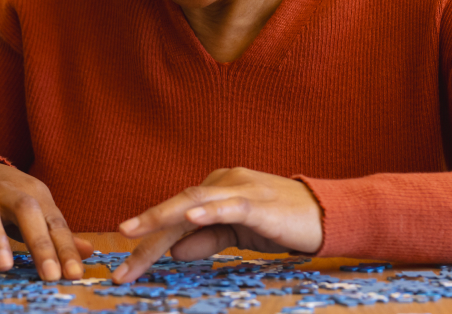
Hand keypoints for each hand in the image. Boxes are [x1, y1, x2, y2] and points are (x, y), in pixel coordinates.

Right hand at [0, 161, 92, 280]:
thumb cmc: (14, 200)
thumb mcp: (40, 210)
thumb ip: (59, 233)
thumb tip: (89, 252)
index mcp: (34, 196)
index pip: (54, 222)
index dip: (65, 248)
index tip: (74, 275)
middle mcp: (7, 194)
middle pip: (26, 210)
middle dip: (39, 243)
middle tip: (49, 275)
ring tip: (4, 265)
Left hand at [112, 167, 321, 282]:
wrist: (328, 216)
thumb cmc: (282, 224)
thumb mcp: (237, 234)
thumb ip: (207, 239)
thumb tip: (175, 251)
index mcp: (214, 190)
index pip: (173, 218)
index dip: (148, 243)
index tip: (126, 269)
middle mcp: (221, 182)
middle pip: (175, 211)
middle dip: (145, 236)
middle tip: (122, 266)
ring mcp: (239, 189)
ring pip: (193, 203)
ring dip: (161, 219)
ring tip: (134, 232)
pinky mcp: (259, 203)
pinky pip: (230, 205)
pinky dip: (209, 212)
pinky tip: (189, 219)